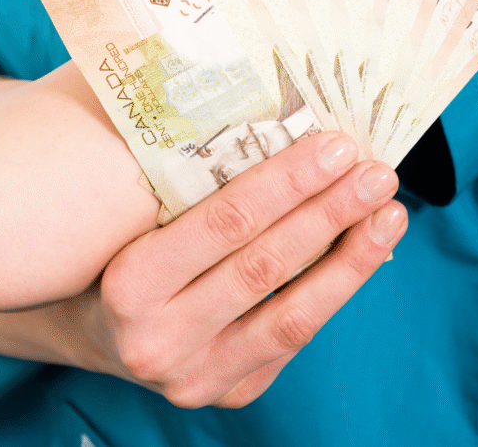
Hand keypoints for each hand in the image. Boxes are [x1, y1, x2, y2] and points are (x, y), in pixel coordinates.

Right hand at [88, 131, 405, 408]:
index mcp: (128, 284)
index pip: (225, 224)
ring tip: (390, 214)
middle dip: (331, 213)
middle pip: (266, 267)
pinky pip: (290, 339)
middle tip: (377, 171)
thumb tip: (242, 86)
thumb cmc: (110, 243)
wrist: (88, 327)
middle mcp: (159, 340)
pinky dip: (330, 292)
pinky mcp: (228, 392)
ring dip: (351, 261)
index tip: (335, 145)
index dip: (287, 183)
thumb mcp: (122, 205)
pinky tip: (359, 252)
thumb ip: (172, 164)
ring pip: (292, 316)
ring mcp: (196, 375)